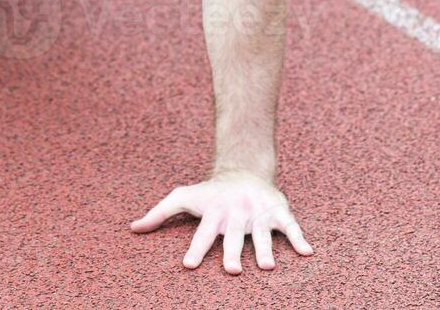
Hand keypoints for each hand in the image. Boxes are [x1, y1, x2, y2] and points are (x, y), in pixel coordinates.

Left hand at [130, 171, 312, 272]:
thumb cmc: (209, 193)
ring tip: (267, 267)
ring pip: (261, 234)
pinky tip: (307, 252)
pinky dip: (299, 238)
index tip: (189, 265)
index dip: (196, 249)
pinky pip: (290, 226)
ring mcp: (257, 213)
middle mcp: (235, 215)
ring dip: (264, 250)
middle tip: (231, 270)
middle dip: (232, 252)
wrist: (243, 170)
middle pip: (233, 237)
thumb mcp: (183, 197)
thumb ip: (159, 214)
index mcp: (213, 214)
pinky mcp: (277, 211)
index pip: (202, 234)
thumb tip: (132, 228)